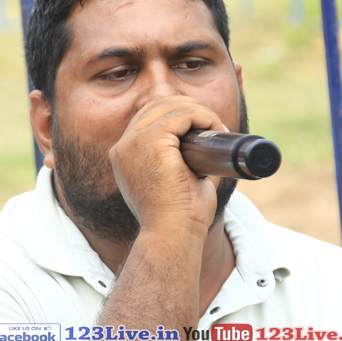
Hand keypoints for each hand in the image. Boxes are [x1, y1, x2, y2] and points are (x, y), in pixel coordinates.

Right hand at [109, 95, 227, 239]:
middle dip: (190, 109)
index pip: (149, 117)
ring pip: (170, 105)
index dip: (179, 116)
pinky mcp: (151, 141)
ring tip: (217, 128)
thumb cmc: (179, 217)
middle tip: (215, 127)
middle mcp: (124, 146)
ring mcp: (133, 142)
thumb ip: (186, 158)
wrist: (173, 235)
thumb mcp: (177, 181)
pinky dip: (202, 116)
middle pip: (157, 104)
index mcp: (125, 156)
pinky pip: (181, 114)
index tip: (205, 130)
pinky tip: (215, 128)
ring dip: (199, 111)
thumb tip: (212, 141)